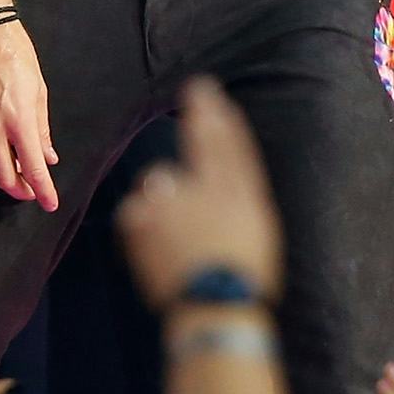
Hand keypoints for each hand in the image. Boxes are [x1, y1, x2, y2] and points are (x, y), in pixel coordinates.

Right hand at [0, 17, 58, 209]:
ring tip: (17, 177)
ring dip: (2, 177)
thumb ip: (41, 129)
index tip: (50, 203)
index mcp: (18, 120)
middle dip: (19, 190)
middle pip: (4, 176)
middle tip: (32, 192)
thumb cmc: (15, 55)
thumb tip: (47, 156)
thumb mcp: (38, 91)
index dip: (43, 190)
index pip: (32, 168)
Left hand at [117, 78, 282, 308]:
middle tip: (195, 131)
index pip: (225, 139)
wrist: (214, 306)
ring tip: (176, 241)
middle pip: (193, 150)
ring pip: (158, 185)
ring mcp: (169, 201)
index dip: (213, 111)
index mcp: (236, 190)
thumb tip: (220, 175)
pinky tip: (157, 250)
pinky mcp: (140, 220)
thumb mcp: (257, 227)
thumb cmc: (244, 272)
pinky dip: (143, 226)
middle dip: (193, 138)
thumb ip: (238, 194)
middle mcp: (203, 186)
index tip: (202, 87)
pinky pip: (136, 212)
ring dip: (162, 204)